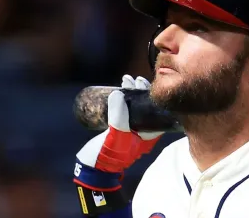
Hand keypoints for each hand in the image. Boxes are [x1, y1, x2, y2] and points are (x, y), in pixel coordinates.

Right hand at [74, 75, 162, 190]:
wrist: (92, 168)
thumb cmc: (108, 156)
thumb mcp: (115, 136)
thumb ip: (118, 117)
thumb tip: (118, 94)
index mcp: (148, 136)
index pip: (157, 113)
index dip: (153, 97)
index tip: (146, 83)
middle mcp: (141, 133)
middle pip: (146, 108)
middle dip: (142, 92)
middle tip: (136, 79)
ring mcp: (130, 131)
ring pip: (135, 108)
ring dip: (131, 93)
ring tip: (126, 80)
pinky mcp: (118, 130)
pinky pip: (124, 112)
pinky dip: (123, 100)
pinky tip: (118, 91)